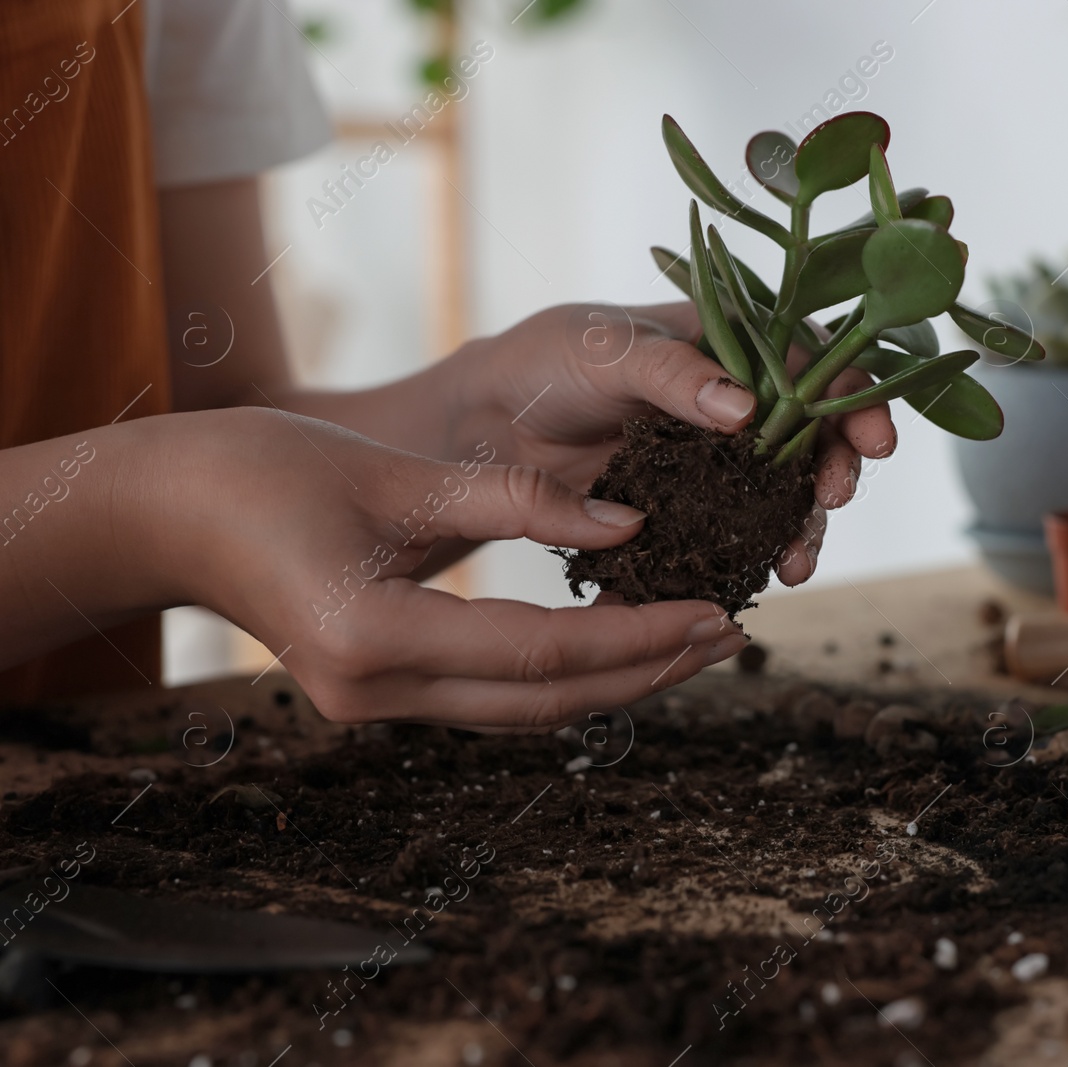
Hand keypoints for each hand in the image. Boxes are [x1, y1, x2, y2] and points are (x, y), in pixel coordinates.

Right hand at [143, 408, 745, 729]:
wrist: (162, 512)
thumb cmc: (261, 472)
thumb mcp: (396, 475)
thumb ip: (516, 500)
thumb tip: (629, 519)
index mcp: (376, 638)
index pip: (543, 654)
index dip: (638, 637)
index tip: (716, 612)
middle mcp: (378, 693)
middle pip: (546, 702)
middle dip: (646, 671)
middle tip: (732, 634)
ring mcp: (374, 705)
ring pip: (524, 710)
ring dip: (613, 679)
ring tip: (694, 640)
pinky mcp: (379, 691)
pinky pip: (492, 696)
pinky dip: (562, 674)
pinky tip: (615, 641)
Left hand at [440, 302, 897, 585]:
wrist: (482, 427)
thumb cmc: (544, 362)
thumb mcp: (604, 350)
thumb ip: (672, 373)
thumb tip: (748, 408)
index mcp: (728, 345)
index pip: (812, 364)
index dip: (853, 397)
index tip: (874, 438)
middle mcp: (735, 405)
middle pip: (813, 438)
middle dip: (835, 471)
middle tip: (833, 500)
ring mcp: (716, 464)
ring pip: (781, 497)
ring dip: (800, 530)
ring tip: (795, 565)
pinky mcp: (688, 514)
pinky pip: (732, 540)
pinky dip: (746, 564)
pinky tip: (747, 587)